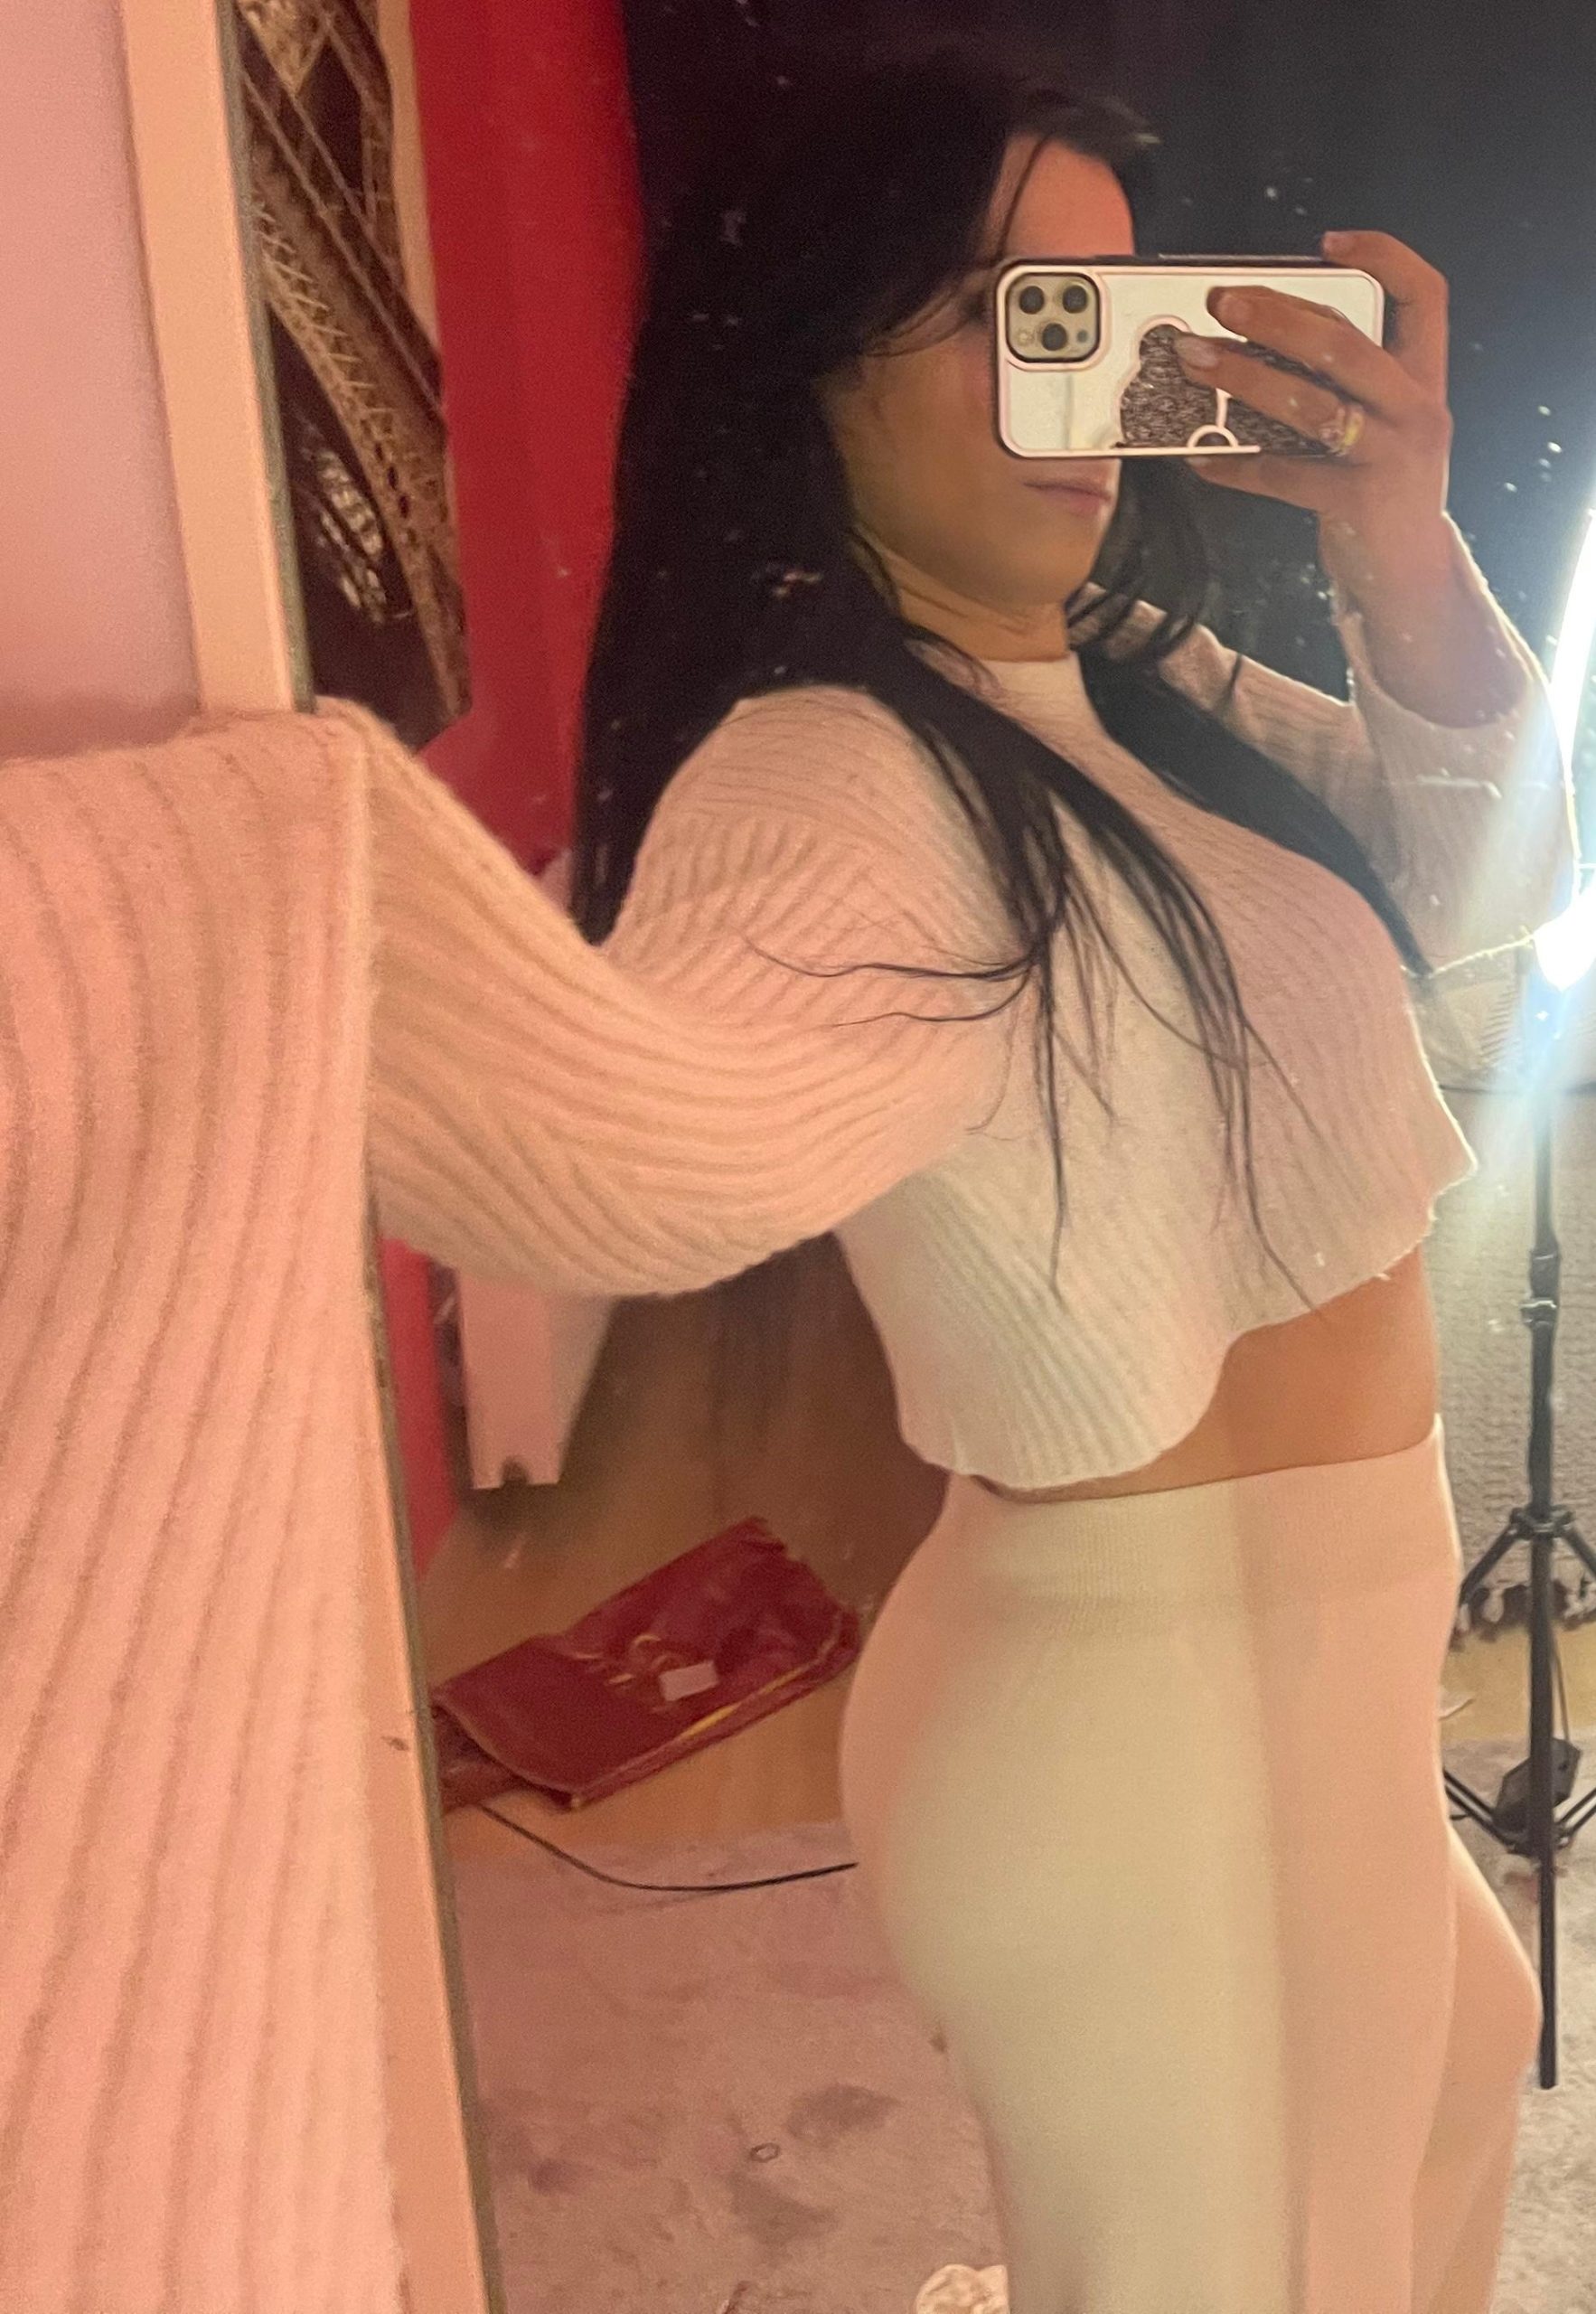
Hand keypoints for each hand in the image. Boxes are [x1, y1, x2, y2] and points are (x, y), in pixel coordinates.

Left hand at [1174, 230, 1456, 602]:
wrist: (1409, 574)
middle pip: (1347, 344)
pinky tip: (1200, 456)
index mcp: (1423, 378)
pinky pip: (1285, 476)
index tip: (1327, 244)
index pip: (1424, 295)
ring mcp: (1390, 457)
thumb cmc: (1379, 484)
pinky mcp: (1356, 502)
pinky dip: (1236, 465)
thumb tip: (1256, 336)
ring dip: (1244, 379)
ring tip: (1194, 360)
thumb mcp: (1380, 423)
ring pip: (1311, 406)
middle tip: (1222, 300)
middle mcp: (1415, 410)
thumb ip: (1343, 381)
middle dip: (1278, 318)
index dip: (1384, 257)